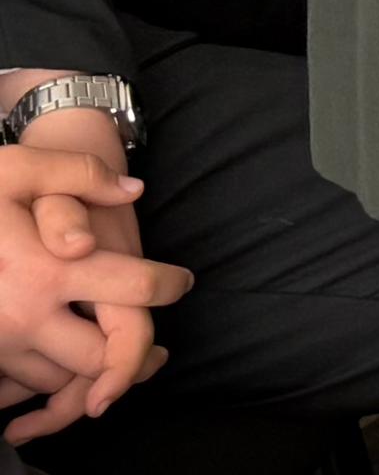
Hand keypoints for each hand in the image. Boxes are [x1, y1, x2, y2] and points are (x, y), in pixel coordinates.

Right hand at [0, 134, 181, 439]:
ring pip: (61, 379)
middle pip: (102, 356)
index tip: (181, 283)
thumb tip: (133, 190)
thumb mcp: (18, 169)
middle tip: (157, 353)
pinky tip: (60, 367)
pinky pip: (20, 389)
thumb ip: (80, 174)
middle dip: (136, 358)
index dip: (169, 285)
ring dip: (88, 373)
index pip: (134, 288)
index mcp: (47, 270)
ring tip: (113, 359)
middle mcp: (25, 317)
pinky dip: (44, 384)